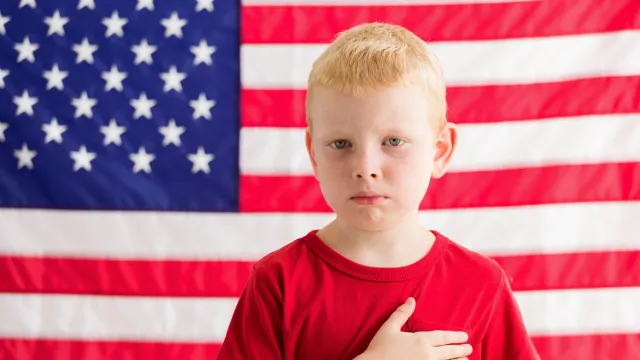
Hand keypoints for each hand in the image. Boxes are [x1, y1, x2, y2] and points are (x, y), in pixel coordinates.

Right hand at [356, 297, 472, 359]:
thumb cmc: (379, 349)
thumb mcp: (389, 328)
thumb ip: (401, 314)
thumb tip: (411, 299)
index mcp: (420, 340)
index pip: (442, 337)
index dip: (455, 337)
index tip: (465, 337)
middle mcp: (427, 354)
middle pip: (448, 351)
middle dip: (460, 349)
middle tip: (469, 348)